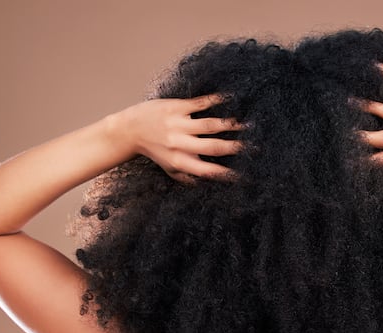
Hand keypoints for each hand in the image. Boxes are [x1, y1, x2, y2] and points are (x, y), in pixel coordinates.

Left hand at [110, 94, 242, 181]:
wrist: (130, 130)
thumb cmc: (153, 150)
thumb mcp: (168, 169)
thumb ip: (188, 178)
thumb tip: (208, 184)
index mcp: (179, 161)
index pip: (207, 170)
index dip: (226, 174)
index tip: (244, 175)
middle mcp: (179, 143)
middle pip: (213, 146)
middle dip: (235, 147)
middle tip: (253, 146)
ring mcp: (178, 124)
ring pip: (209, 124)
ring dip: (230, 124)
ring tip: (246, 124)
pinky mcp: (176, 107)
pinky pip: (199, 103)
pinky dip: (216, 100)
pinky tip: (230, 98)